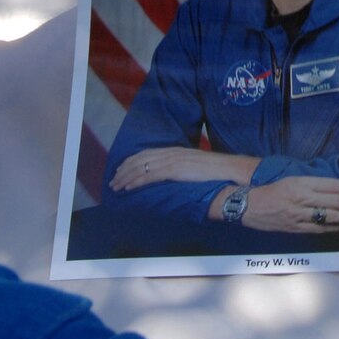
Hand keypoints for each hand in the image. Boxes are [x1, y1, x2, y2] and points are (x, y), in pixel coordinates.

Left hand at [111, 147, 260, 191]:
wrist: (225, 169)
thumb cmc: (213, 171)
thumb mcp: (192, 165)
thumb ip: (181, 167)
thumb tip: (172, 175)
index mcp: (174, 150)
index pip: (146, 153)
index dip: (131, 161)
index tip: (121, 168)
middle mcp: (170, 153)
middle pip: (140, 159)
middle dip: (124, 170)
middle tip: (113, 180)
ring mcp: (171, 160)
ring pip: (141, 167)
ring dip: (126, 177)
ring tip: (116, 186)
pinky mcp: (174, 170)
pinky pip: (150, 175)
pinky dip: (136, 181)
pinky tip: (128, 187)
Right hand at [234, 176, 338, 233]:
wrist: (249, 205)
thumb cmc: (272, 190)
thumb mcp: (294, 179)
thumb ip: (316, 182)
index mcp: (302, 183)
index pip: (333, 186)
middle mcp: (301, 198)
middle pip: (335, 201)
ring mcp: (299, 214)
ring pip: (330, 216)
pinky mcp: (295, 228)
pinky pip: (319, 229)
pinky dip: (335, 228)